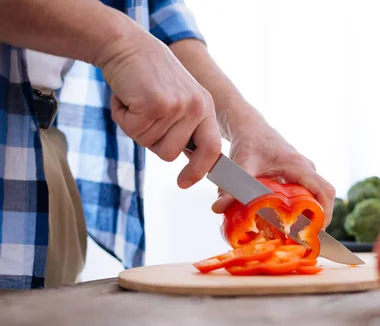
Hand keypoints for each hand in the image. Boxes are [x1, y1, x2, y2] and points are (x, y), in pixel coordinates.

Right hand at [98, 31, 220, 188]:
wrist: (126, 44)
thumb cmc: (147, 76)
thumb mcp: (177, 99)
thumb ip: (184, 127)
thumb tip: (188, 160)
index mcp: (205, 108)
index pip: (212, 149)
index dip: (199, 170)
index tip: (185, 183)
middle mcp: (197, 107)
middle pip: (170, 154)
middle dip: (150, 140)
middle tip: (144, 113)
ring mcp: (178, 106)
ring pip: (150, 144)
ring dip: (135, 128)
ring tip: (137, 101)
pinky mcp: (156, 105)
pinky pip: (134, 130)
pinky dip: (122, 117)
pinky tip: (127, 97)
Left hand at [211, 120, 335, 226]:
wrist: (250, 127)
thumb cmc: (249, 142)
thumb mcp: (240, 166)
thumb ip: (230, 187)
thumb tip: (217, 209)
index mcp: (299, 166)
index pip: (324, 191)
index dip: (325, 213)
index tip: (316, 232)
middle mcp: (306, 169)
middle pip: (324, 197)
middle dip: (319, 219)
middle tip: (304, 238)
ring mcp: (303, 172)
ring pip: (316, 196)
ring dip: (311, 214)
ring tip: (296, 234)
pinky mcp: (298, 175)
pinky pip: (308, 193)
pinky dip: (303, 208)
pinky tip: (288, 223)